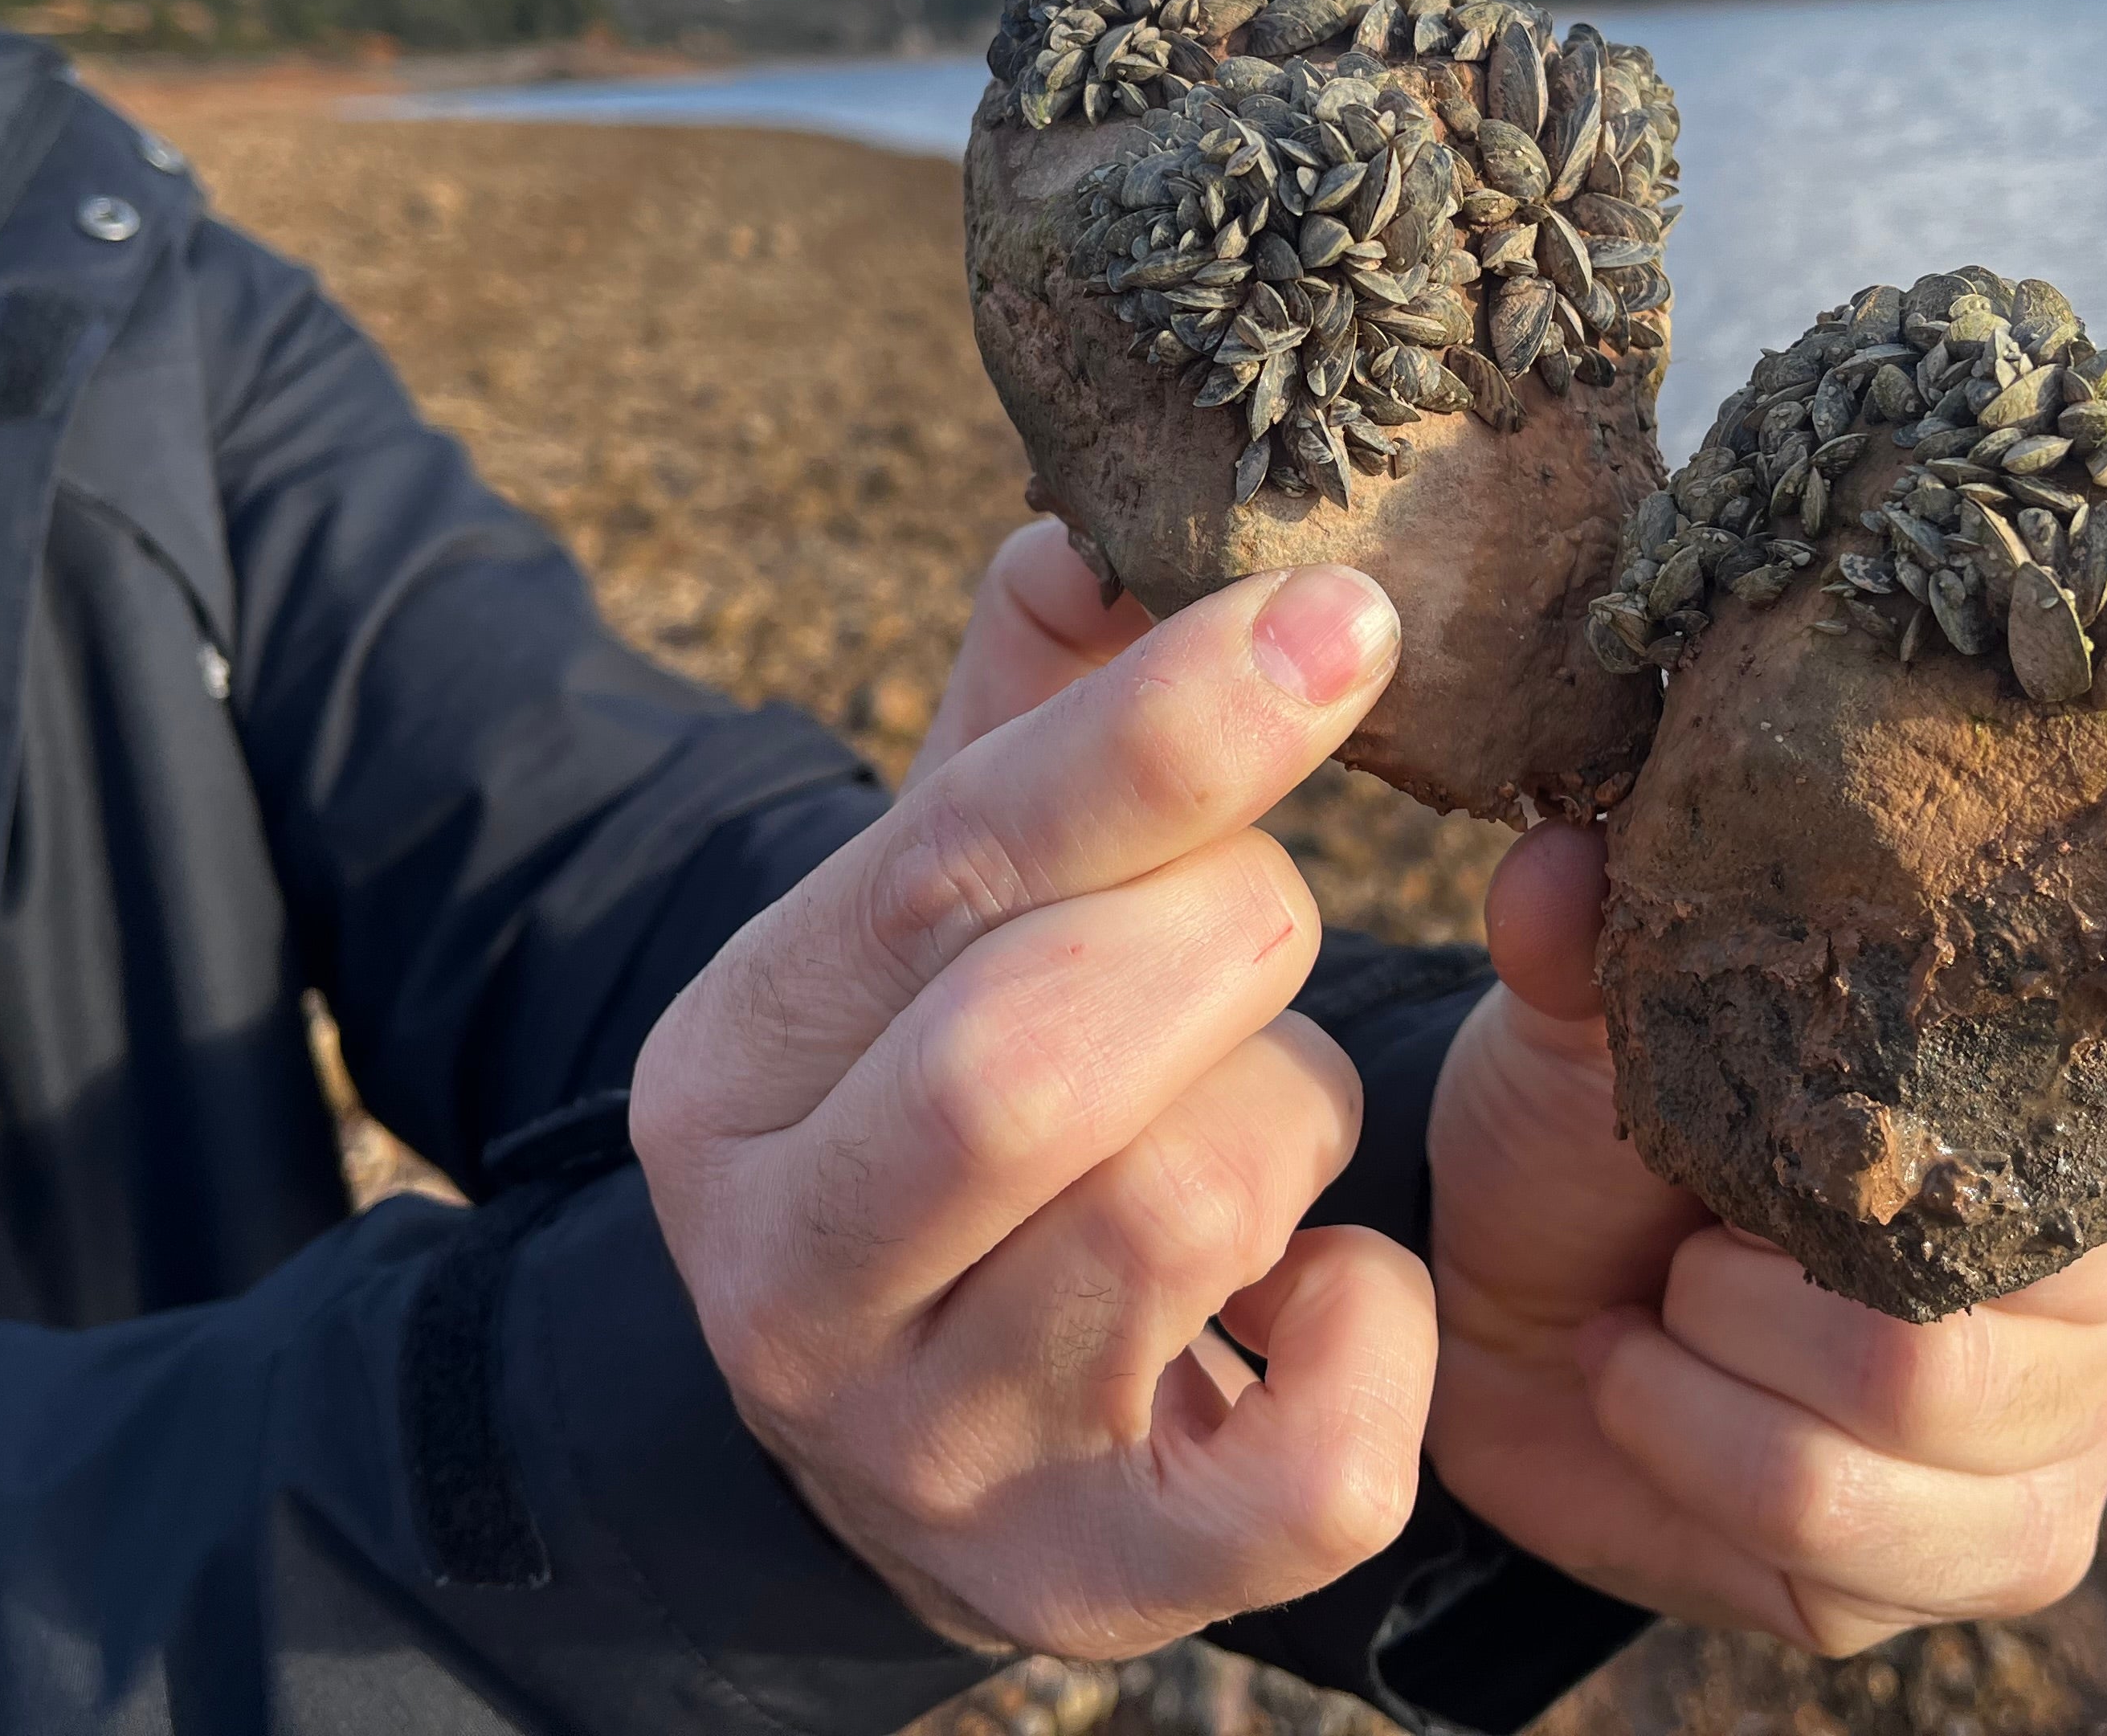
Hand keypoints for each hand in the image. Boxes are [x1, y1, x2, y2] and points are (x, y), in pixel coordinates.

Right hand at [631, 550, 1435, 1658]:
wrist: (905, 1405)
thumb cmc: (962, 1086)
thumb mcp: (943, 899)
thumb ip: (1022, 702)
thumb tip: (1103, 522)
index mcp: (731, 1069)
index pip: (949, 867)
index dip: (1164, 729)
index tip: (1343, 620)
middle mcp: (792, 1281)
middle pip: (1043, 1051)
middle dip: (1225, 938)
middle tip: (1252, 931)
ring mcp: (938, 1455)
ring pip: (1192, 1211)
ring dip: (1293, 1113)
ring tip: (1251, 1116)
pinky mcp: (1105, 1585)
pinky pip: (1323, 1454)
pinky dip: (1375, 1329)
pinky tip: (1317, 1283)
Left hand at [1423, 824, 2106, 1653]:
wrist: (1507, 1305)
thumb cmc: (1605, 1130)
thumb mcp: (1599, 1009)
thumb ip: (1600, 932)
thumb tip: (1558, 867)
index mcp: (2099, 1115)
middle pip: (2085, 1277)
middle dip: (1846, 1219)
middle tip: (1716, 1189)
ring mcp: (2067, 1439)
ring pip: (1937, 1393)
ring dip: (1737, 1325)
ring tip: (1665, 1288)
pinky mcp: (1968, 1564)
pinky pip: (1841, 1515)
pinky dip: (1694, 1431)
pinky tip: (1641, 1378)